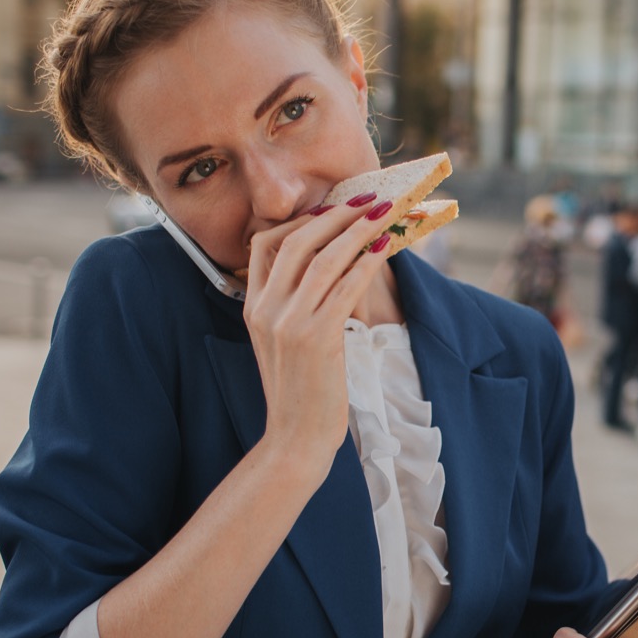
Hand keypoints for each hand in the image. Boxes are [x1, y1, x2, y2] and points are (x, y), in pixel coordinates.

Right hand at [242, 196, 386, 477]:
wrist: (294, 438)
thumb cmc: (299, 393)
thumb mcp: (282, 344)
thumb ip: (291, 309)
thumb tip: (324, 274)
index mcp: (252, 307)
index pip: (264, 245)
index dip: (299, 221)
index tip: (330, 210)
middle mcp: (266, 309)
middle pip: (297, 241)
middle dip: (335, 214)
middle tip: (365, 198)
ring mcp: (288, 322)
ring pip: (325, 258)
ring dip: (358, 229)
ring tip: (384, 212)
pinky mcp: (317, 336)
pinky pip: (345, 286)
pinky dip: (367, 261)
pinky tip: (385, 248)